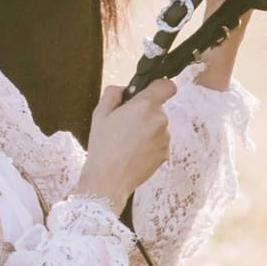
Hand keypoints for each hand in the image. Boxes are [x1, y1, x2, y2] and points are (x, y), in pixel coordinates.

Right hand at [72, 77, 179, 216]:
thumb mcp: (100, 114)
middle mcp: (160, 120)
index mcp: (145, 105)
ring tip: (127, 143)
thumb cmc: (103, 146)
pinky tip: (133, 153)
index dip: (159, 86)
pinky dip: (149, 145)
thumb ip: (113, 93)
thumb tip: (124, 89)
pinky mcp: (165, 154)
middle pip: (158, 108)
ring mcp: (165, 138)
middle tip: (124, 125)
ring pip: (158, 126)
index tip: (149, 92)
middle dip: (144, 113)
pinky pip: (159, 142)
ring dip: (147, 130)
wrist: (109, 180)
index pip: (167, 85)